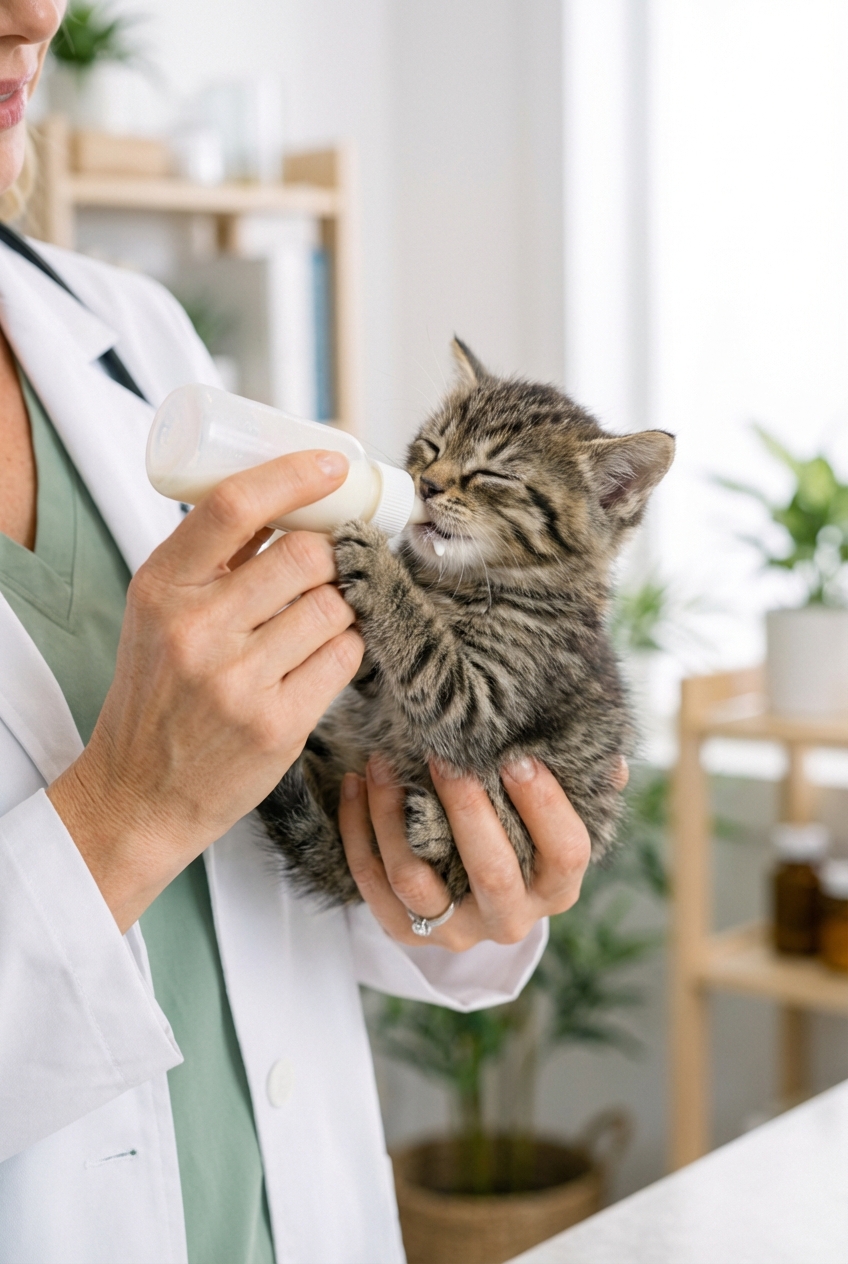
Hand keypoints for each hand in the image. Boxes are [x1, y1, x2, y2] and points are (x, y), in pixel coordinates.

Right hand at [48, 450, 363, 932]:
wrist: (140, 792)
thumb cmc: (158, 693)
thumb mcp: (160, 613)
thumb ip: (214, 561)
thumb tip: (292, 499)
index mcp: (163, 586)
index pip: (235, 505)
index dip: (295, 474)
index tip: (333, 462)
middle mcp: (197, 628)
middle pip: (306, 554)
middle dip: (331, 554)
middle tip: (333, 564)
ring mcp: (239, 679)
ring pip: (335, 605)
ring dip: (342, 605)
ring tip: (318, 621)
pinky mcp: (279, 724)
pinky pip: (346, 656)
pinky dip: (346, 647)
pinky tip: (322, 656)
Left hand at [338, 756, 628, 950]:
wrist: (472, 889)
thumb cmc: (521, 831)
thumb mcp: (556, 811)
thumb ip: (584, 786)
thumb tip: (611, 760)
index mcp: (557, 887)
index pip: (566, 853)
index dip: (546, 806)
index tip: (518, 756)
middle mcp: (510, 918)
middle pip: (491, 870)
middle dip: (466, 807)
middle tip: (444, 754)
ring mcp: (455, 931)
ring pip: (416, 878)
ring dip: (393, 814)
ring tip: (382, 761)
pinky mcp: (406, 932)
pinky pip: (373, 884)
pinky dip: (358, 831)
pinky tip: (356, 784)